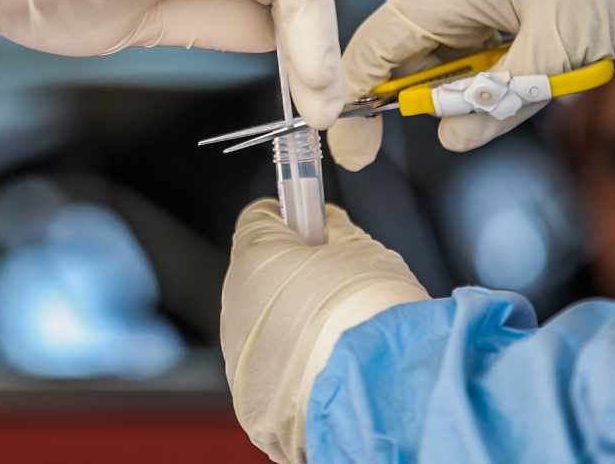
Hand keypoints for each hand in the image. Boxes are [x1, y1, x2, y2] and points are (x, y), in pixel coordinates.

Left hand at [221, 199, 427, 463]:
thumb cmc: (372, 314)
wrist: (379, 390)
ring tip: (337, 334)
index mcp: (255, 256)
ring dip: (291, 320)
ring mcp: (238, 353)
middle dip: (293, 273)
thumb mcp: (365, 251)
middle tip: (337, 284)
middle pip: (259, 272)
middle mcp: (235, 302)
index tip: (312, 225)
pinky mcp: (248, 397)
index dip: (290, 218)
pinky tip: (326, 367)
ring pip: (262, 322)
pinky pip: (268, 367)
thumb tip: (327, 225)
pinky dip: (291, 364)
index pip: (259, 217)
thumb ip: (336, 231)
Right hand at [328, 0, 614, 170]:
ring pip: (429, 38)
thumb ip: (494, 104)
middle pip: (398, 46)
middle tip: (437, 130)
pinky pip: (454, 23)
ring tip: (504, 88)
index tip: (353, 151)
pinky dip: (468, 56)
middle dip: (412, 95)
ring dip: (450, 77)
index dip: (356, 104)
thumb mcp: (554, 57)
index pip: (373, 50)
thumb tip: (450, 138)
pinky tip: (503, 67)